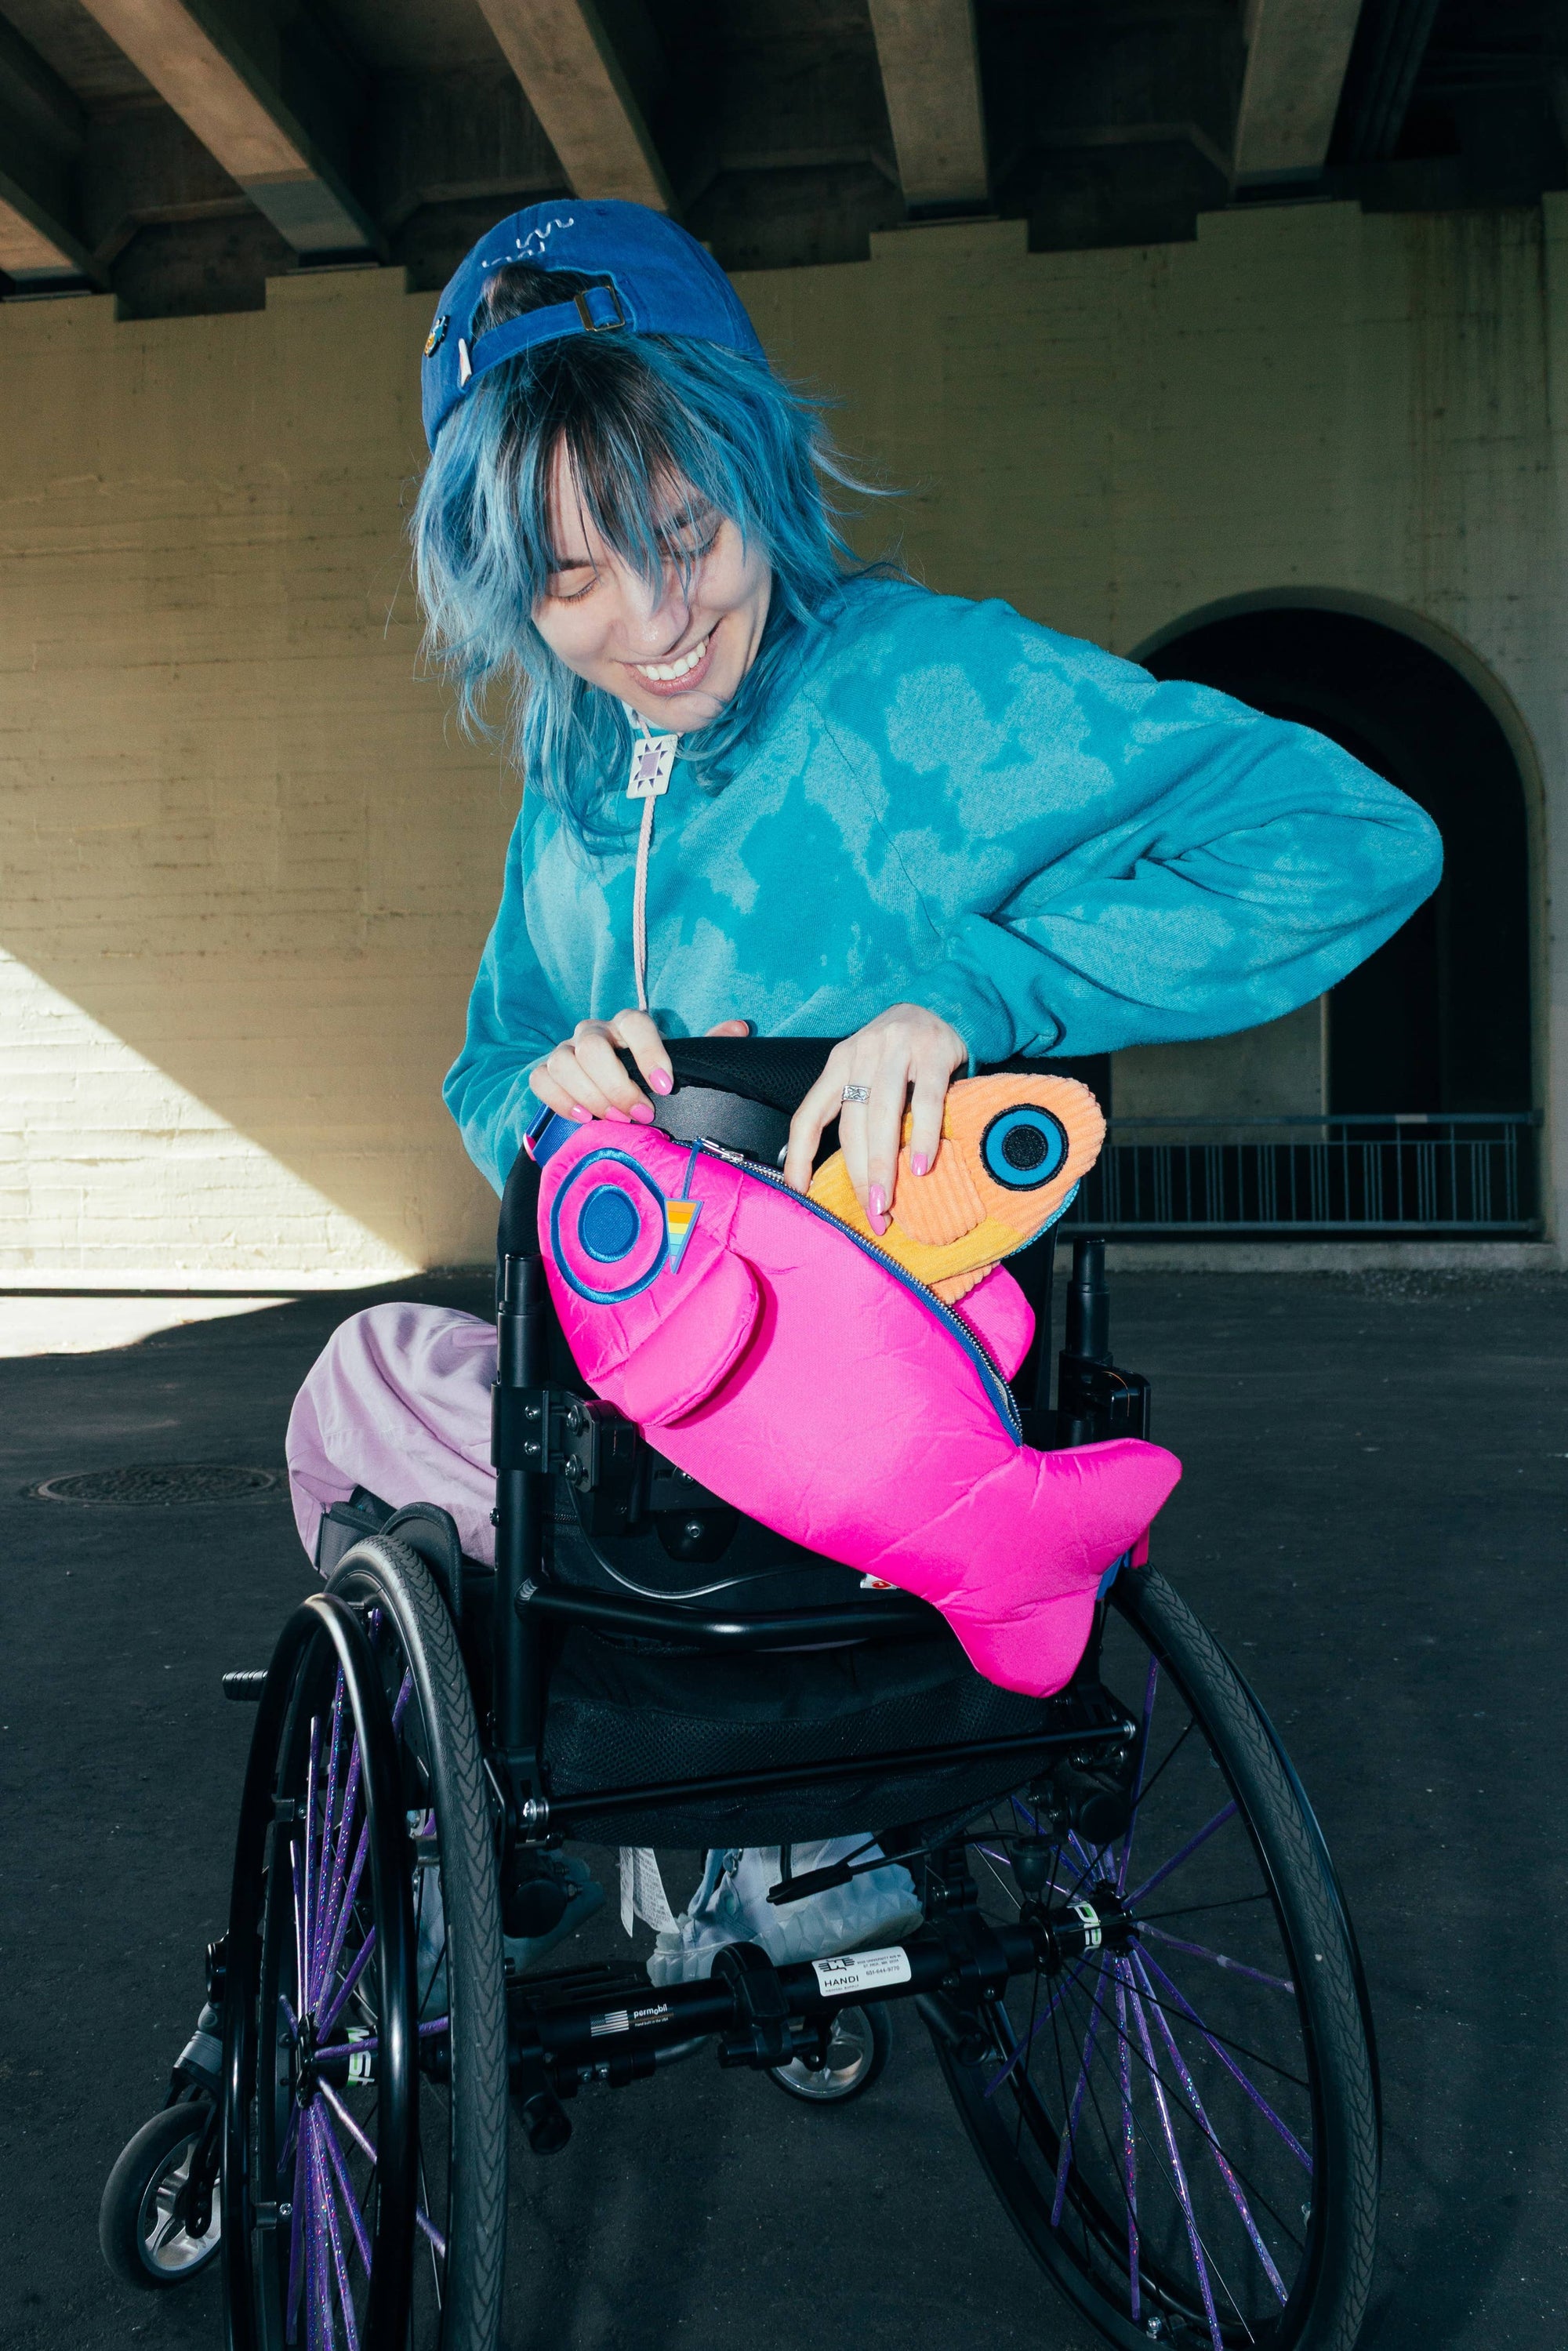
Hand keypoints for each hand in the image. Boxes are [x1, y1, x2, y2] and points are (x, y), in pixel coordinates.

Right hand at [530, 1013, 750, 1122]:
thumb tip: (740, 1029)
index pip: (634, 1022)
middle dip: (616, 1084)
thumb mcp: (680, 1064)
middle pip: (592, 1045)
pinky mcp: (546, 1073)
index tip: (665, 1086)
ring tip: (613, 1120)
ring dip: (589, 1094)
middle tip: (639, 1114)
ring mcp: (567, 1051)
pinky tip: (581, 1118)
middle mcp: (594, 1033)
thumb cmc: (651, 1078)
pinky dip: (558, 1099)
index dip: (649, 1052)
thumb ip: (706, 1047)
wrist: (613, 1095)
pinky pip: (540, 1078)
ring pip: (563, 1061)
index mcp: (628, 1026)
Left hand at [782, 1004, 966, 1229]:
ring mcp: (897, 1051)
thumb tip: (839, 1170)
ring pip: (883, 1115)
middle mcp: (861, 1055)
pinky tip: (921, 1165)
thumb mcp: (864, 1071)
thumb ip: (852, 1108)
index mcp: (838, 1063)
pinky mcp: (933, 1053)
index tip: (800, 1190)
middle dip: (857, 1173)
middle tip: (869, 1212)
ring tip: (887, 1200)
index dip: (799, 1154)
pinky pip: (926, 1101)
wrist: (937, 1004)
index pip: (809, 1114)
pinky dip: (923, 1136)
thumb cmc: (896, 1052)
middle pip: (851, 1123)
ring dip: (884, 1163)